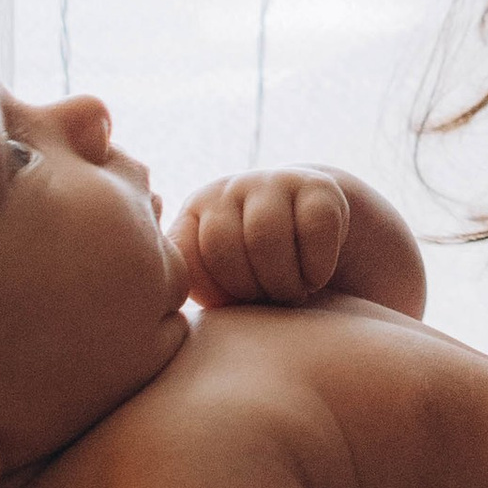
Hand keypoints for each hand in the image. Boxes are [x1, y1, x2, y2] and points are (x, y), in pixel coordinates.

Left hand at [173, 167, 349, 306]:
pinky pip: (312, 229)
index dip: (213, 293)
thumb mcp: (223, 280)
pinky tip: (316, 276)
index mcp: (195, 213)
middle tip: (270, 301)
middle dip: (249, 288)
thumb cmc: (263, 275)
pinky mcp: (317, 185)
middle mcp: (227, 189)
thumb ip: (194, 285)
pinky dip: (316, 267)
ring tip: (293, 292)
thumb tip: (164, 306)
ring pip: (264, 236)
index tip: (236, 304)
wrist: (323, 237)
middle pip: (221, 245)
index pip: (185, 257)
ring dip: (283, 282)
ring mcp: (271, 181)